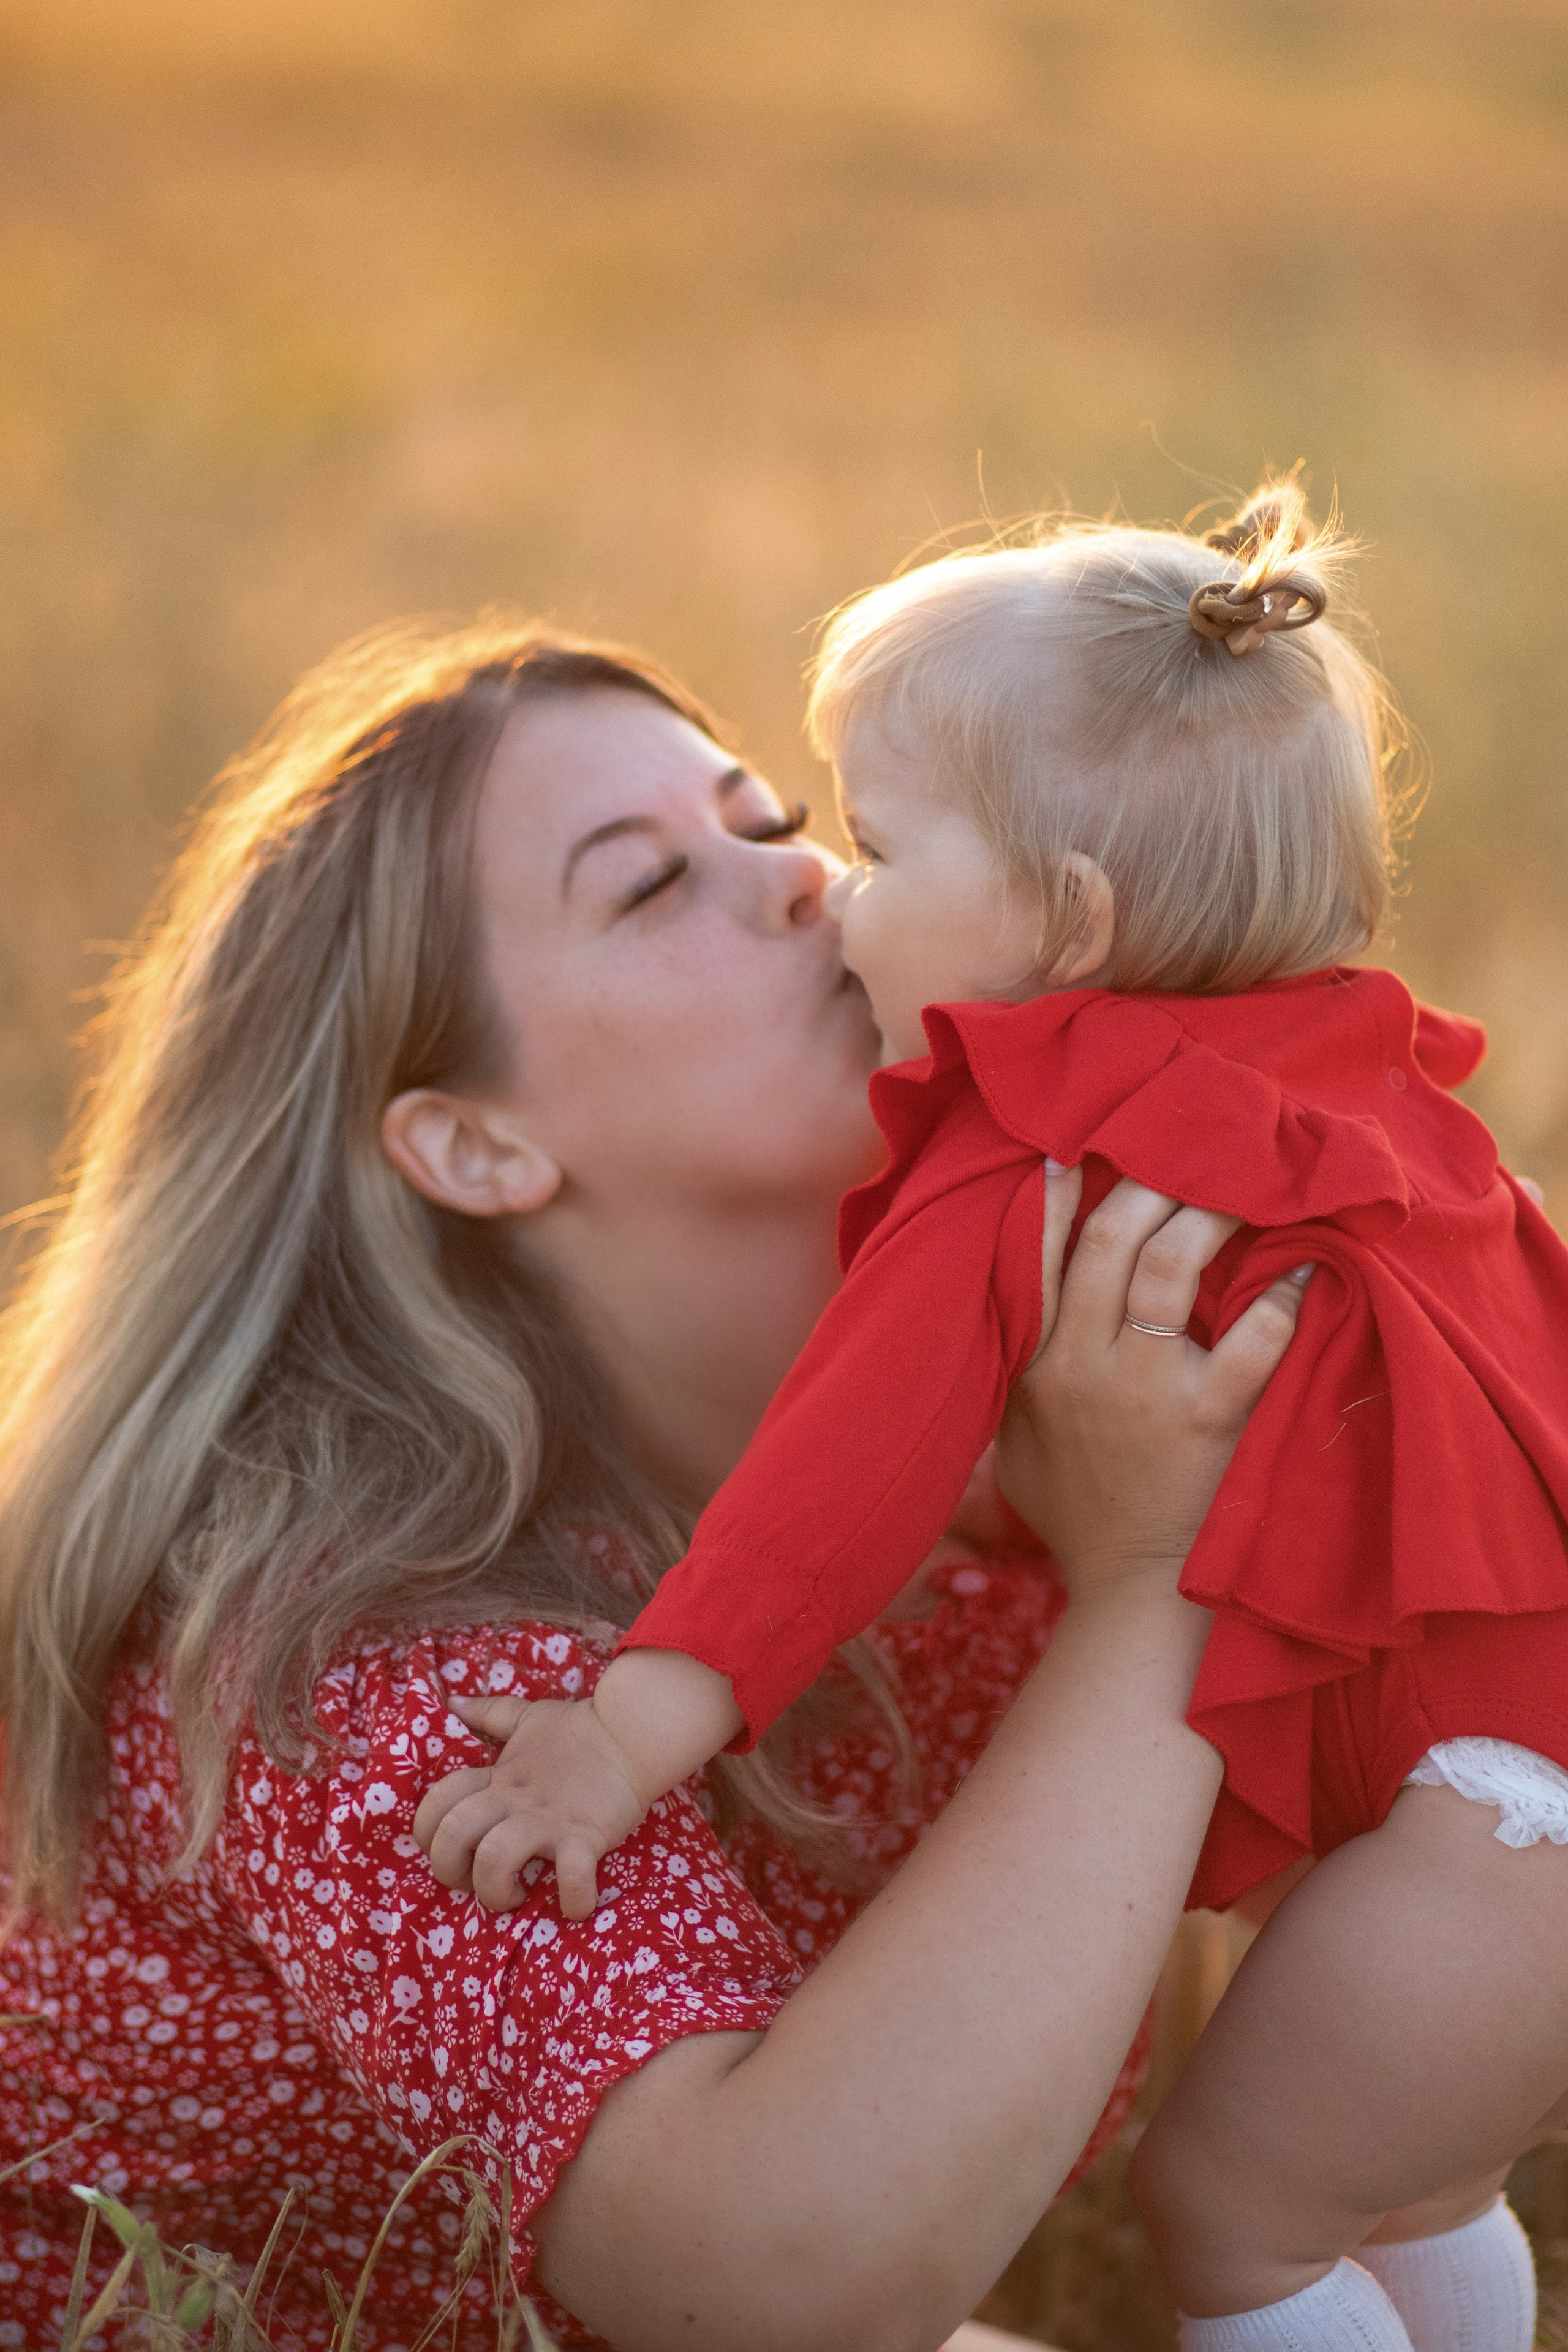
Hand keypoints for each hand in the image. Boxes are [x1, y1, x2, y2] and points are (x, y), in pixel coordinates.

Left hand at [412, 1693, 647, 1918]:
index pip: (437, 1801)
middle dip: (450, 1871)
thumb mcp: (528, 1717)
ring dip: (496, 1892)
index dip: (427, 1832)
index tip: (452, 1851)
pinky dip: (573, 1900)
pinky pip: (572, 1877)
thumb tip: (454, 1701)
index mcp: (497, 1777)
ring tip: (517, 1895)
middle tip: (475, 1883)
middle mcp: (514, 1799)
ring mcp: (549, 1819)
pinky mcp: (586, 1836)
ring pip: (495, 1859)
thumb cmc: (579, 1730)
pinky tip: (576, 1905)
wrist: (632, 1732)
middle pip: (453, 1834)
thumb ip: (490, 1713)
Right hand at [997, 1167, 1309, 1596]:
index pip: (1037, 1259)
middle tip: (1183, 1152)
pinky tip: (1300, 1267)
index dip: (1051, 1198)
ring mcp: (1148, 1390)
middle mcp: (1084, 1367)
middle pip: (1109, 1242)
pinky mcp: (1211, 1419)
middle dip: (1146, 1183)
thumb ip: (1013, 1361)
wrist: (1133, 1588)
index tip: (1070, 1148)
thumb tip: (1011, 1287)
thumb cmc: (1076, 1508)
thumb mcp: (1014, 1434)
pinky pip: (1253, 1337)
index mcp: (1034, 1365)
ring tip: (1239, 1188)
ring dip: (1209, 1215)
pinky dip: (1281, 1295)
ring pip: (1173, 1267)